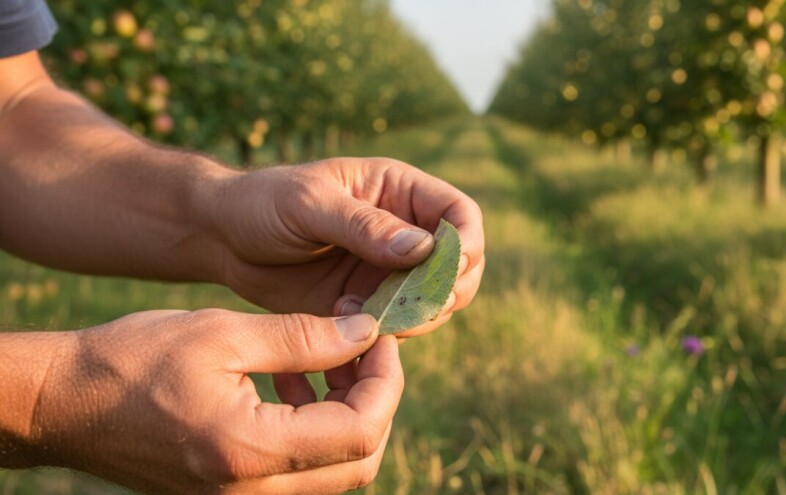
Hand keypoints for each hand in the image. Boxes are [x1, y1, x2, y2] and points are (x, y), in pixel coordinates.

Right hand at [27, 309, 401, 493]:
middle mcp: (251, 493)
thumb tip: (367, 336)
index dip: (386, 382)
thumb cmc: (134, 360)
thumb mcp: (224, 333)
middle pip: (359, 461)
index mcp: (249, 450)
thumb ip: (304, 339)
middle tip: (360, 349)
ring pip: (334, 472)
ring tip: (322, 360)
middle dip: (374, 400)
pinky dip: (314, 431)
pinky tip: (291, 385)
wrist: (66, 405)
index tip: (381, 339)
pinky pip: (299, 474)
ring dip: (346, 415)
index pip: (361, 432)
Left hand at [202, 158, 484, 336]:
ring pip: (433, 302)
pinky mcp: (367, 304)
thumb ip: (364, 225)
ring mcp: (387, 271)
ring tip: (371, 316)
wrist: (222, 239)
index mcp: (399, 192)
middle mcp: (403, 233)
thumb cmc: (263, 203)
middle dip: (447, 290)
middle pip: (459, 266)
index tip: (453, 268)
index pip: (459, 214)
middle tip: (416, 307)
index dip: (467, 242)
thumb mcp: (309, 204)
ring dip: (416, 316)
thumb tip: (423, 249)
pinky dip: (385, 332)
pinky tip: (346, 321)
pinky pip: (397, 325)